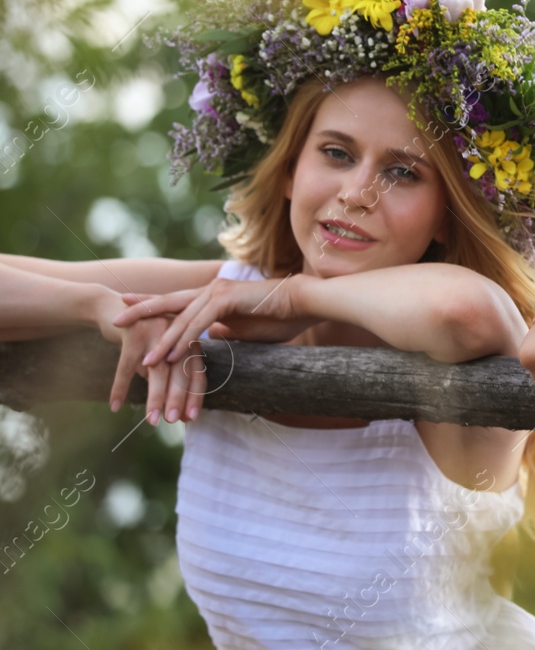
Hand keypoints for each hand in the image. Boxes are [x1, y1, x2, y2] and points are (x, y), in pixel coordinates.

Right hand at [94, 290, 206, 421]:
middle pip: (181, 371)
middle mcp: (177, 334)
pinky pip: (126, 366)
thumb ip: (165, 376)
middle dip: (178, 399)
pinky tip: (115, 406)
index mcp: (188, 339)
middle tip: (174, 421)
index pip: (197, 372)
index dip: (194, 395)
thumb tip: (170, 409)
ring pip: (157, 371)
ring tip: (152, 420)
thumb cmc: (139, 337)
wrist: (111, 307)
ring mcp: (156, 332)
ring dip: (154, 398)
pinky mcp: (133, 333)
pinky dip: (121, 387)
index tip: (190, 418)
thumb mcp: (157, 355)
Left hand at [112, 274, 313, 367]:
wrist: (304, 304)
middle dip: (140, 311)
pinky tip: (169, 354)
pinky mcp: (226, 299)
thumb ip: (223, 331)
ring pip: (181, 318)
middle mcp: (211, 291)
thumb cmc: (280, 318)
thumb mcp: (244, 330)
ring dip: (161, 340)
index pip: (176, 302)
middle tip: (115, 319)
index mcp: (214, 297)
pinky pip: (198, 322)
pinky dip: (182, 338)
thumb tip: (209, 338)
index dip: (151, 305)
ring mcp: (217, 292)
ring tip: (143, 359)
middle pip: (168, 302)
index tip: (127, 308)